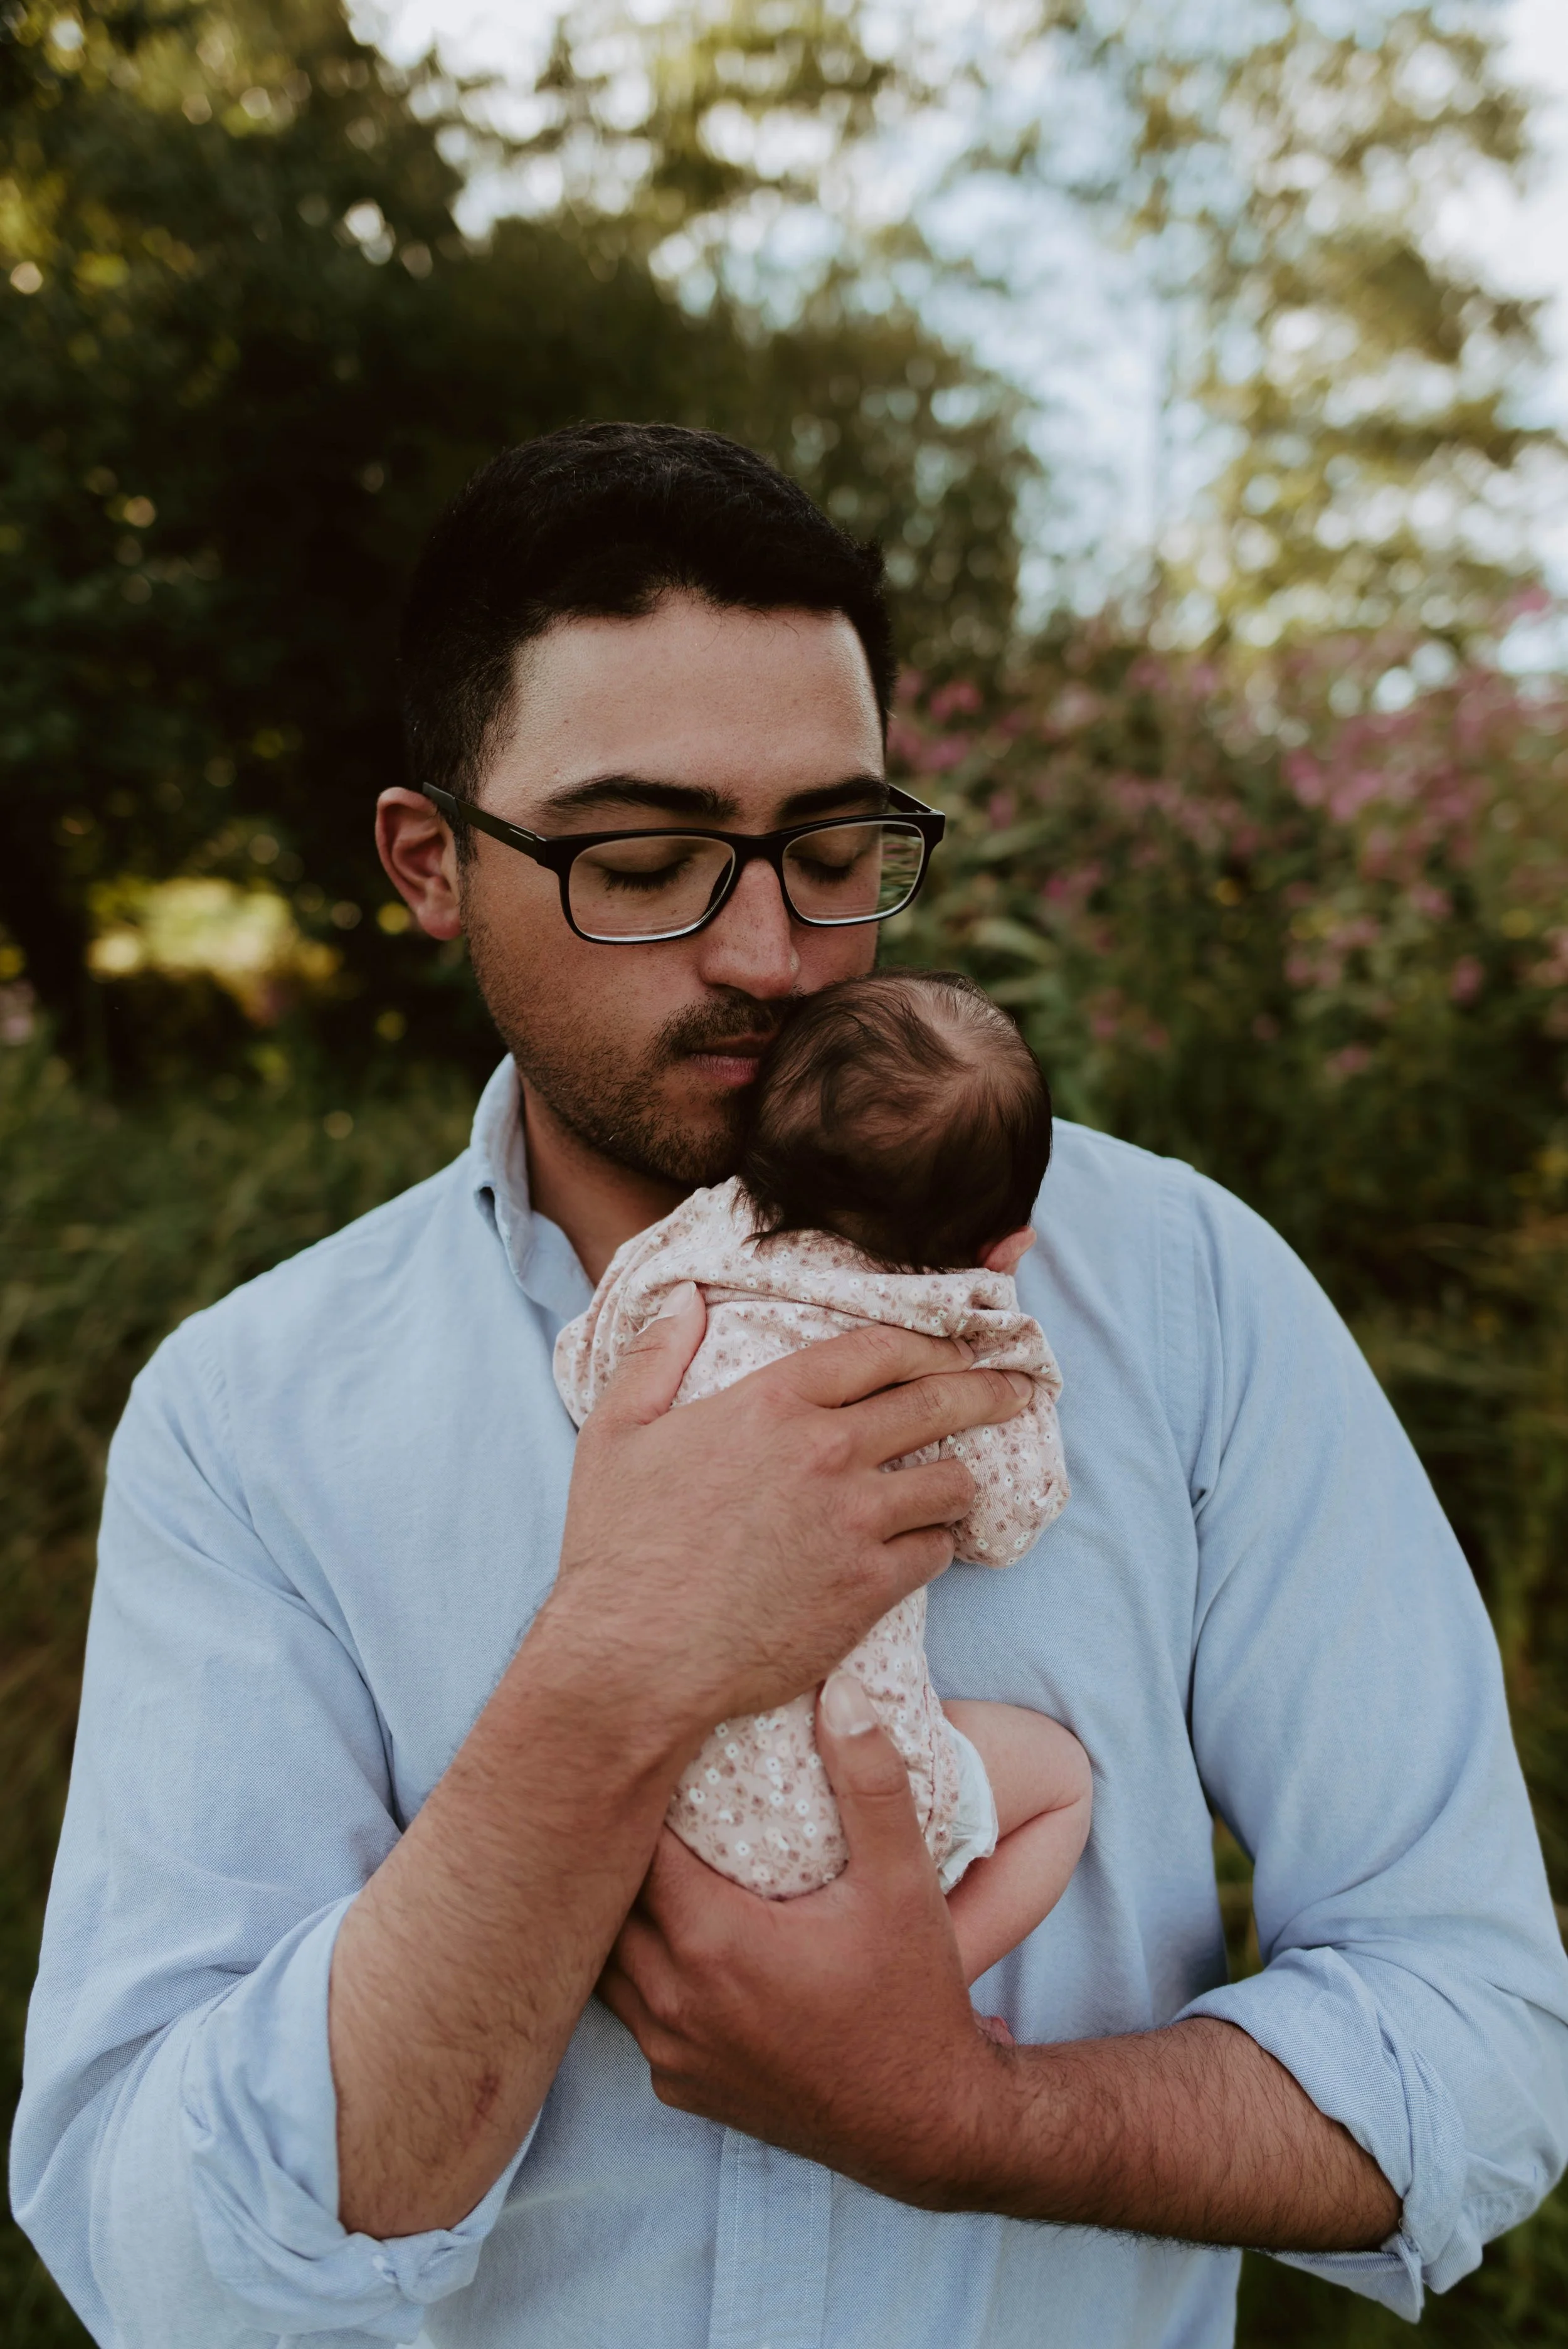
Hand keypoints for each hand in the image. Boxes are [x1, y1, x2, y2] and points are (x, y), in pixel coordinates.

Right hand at [548, 1287, 1034, 1750]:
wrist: (633, 1661)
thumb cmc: (618, 1549)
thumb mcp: (616, 1432)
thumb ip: (654, 1354)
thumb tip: (685, 1296)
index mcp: (771, 1401)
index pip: (881, 1349)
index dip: (931, 1341)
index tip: (961, 1344)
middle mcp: (825, 1449)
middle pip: (937, 1400)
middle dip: (987, 1389)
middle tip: (1017, 1389)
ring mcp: (855, 1520)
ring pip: (950, 1481)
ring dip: (958, 1480)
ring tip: (958, 1486)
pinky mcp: (870, 1587)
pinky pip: (937, 1552)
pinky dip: (935, 1547)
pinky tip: (921, 1549)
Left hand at [599, 1670, 1015, 2207]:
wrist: (926, 2125)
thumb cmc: (912, 1999)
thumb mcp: (903, 1882)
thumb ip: (870, 1780)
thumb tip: (844, 1689)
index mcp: (715, 1943)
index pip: (634, 1848)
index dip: (632, 1796)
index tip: (641, 1753)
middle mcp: (675, 2003)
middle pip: (605, 1904)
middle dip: (612, 1849)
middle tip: (626, 1794)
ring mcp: (671, 2052)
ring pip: (606, 1964)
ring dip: (617, 1913)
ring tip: (634, 1858)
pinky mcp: (680, 2086)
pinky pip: (630, 2014)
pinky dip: (636, 1972)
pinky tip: (665, 1937)